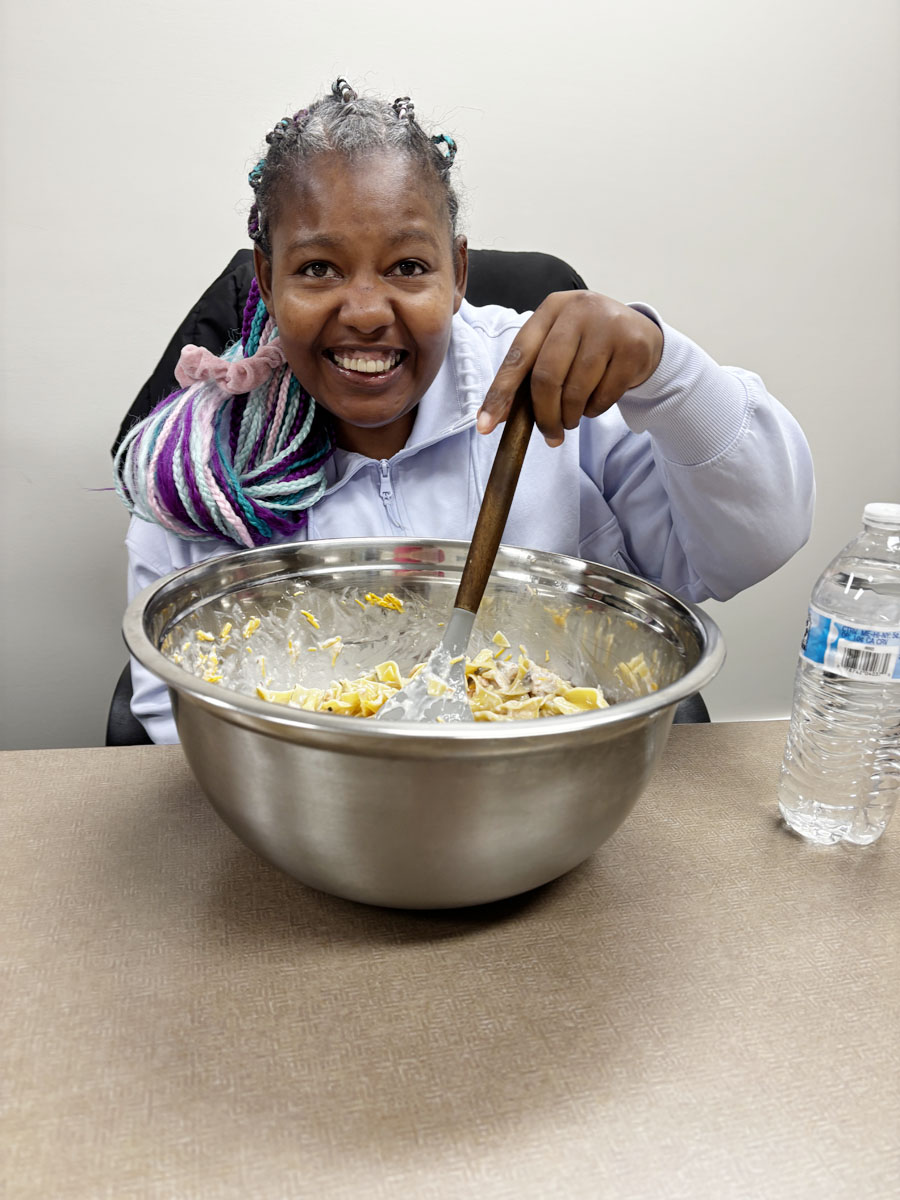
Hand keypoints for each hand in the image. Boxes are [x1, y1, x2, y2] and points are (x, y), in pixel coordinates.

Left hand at [477, 292, 663, 445]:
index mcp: (551, 308)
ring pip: (576, 390)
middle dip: (544, 414)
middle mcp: (579, 309)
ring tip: (572, 417)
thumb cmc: (587, 345)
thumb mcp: (556, 348)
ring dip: (570, 415)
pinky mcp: (632, 347)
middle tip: (549, 433)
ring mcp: (609, 326)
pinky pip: (604, 395)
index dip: (500, 392)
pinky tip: (594, 403)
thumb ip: (525, 377)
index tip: (484, 425)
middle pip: (547, 376)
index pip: (518, 355)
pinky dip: (594, 410)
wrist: (640, 334)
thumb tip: (490, 418)